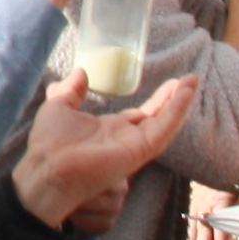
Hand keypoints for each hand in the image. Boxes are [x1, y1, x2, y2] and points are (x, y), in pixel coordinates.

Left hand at [11, 70, 198, 234]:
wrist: (47, 167)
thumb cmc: (49, 143)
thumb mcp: (59, 106)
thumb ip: (71, 91)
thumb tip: (81, 71)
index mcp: (110, 130)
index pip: (141, 116)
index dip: (157, 102)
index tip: (171, 85)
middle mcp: (126, 140)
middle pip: (158, 118)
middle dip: (174, 100)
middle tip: (189, 81)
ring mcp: (134, 147)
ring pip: (165, 124)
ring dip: (179, 103)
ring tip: (191, 83)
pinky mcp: (138, 151)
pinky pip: (162, 130)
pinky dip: (175, 113)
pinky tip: (184, 94)